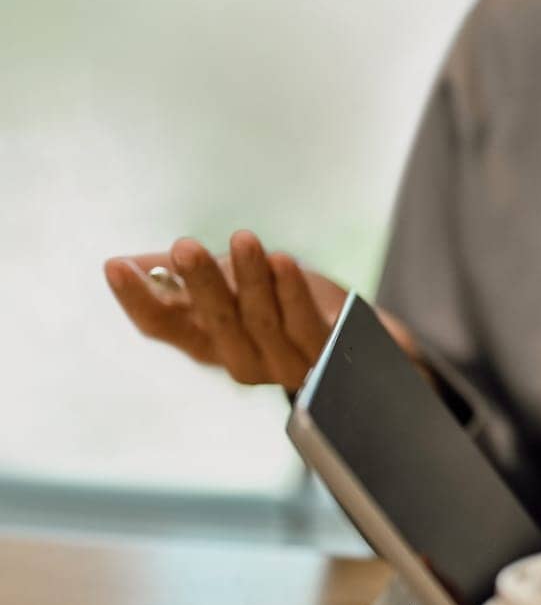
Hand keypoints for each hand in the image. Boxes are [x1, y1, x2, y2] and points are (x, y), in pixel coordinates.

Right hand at [105, 231, 392, 390]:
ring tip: (245, 240)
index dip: (136, 299)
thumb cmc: (286, 305)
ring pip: (261, 323)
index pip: (161, 327)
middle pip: (213, 324)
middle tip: (184, 248)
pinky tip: (283, 263)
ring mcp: (285, 364)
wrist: (361, 339)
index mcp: (208, 340)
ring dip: (251, 281)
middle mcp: (241, 359)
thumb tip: (127, 262)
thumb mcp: (233, 283)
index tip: (115, 267)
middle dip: (200, 284)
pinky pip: (307, 327)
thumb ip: (184, 276)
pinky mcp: (328, 356)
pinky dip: (294, 294)